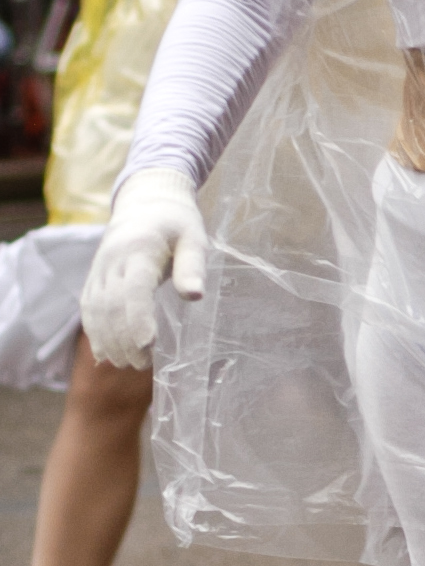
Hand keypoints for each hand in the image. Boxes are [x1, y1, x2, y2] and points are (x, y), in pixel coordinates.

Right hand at [80, 169, 207, 367]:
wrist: (145, 202)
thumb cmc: (177, 223)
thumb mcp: (194, 238)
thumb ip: (192, 267)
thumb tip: (194, 295)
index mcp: (140, 249)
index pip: (133, 289)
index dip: (137, 319)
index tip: (147, 345)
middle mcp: (113, 260)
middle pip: (111, 305)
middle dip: (123, 338)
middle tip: (142, 364)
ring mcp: (100, 269)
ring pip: (96, 309)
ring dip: (108, 340)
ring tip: (127, 364)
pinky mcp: (94, 277)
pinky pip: (88, 307)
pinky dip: (95, 332)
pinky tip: (105, 355)